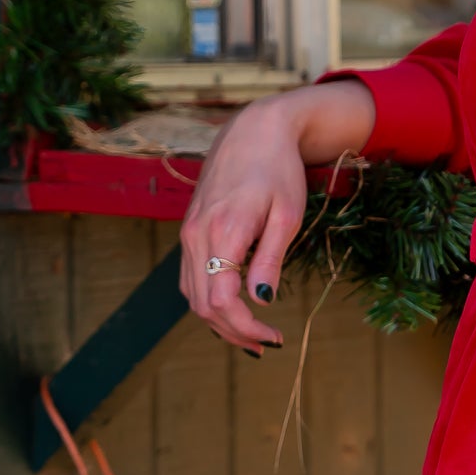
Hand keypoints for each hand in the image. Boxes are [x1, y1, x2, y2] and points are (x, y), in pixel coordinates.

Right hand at [179, 81, 372, 352]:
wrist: (253, 131)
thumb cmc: (278, 170)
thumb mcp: (286, 215)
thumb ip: (270, 260)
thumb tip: (261, 301)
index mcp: (224, 231)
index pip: (223, 300)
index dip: (246, 328)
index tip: (275, 337)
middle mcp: (197, 235)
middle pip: (203, 305)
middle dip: (234, 332)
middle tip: (267, 344)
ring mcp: (189, 233)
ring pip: (192, 296)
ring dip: (219, 322)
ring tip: (252, 335)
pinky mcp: (189, 231)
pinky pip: (191, 278)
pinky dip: (209, 301)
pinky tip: (233, 309)